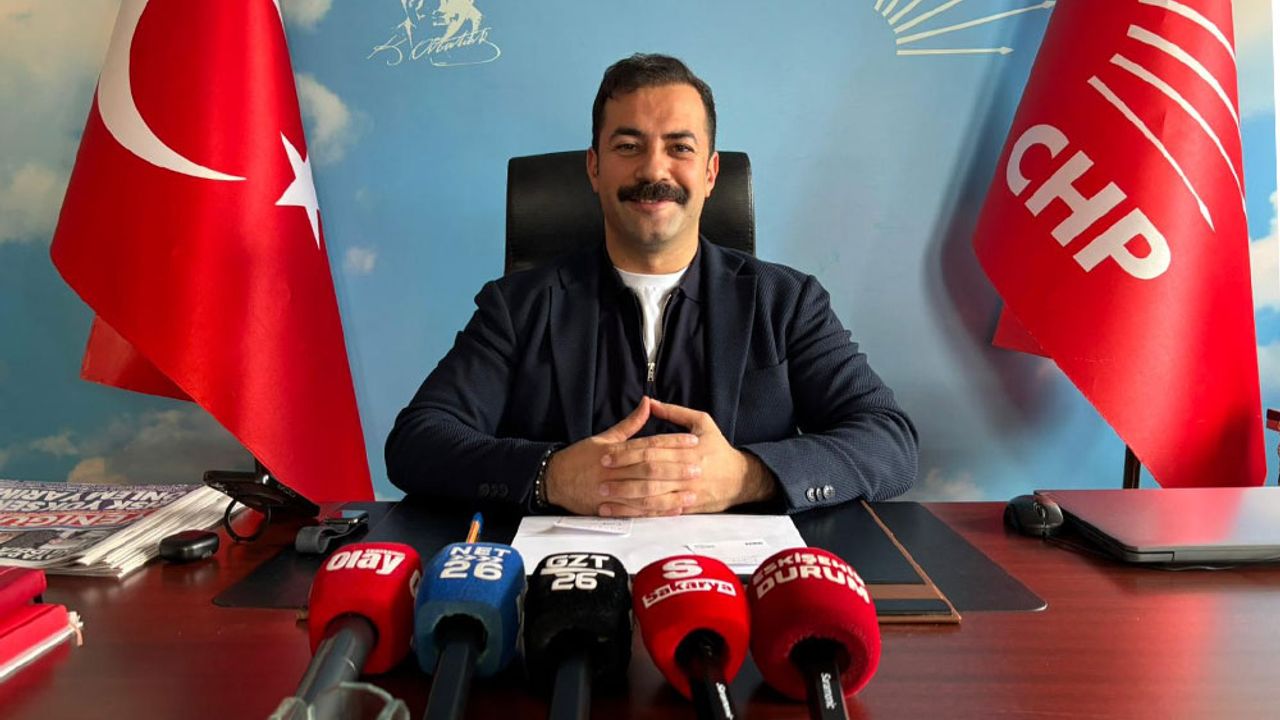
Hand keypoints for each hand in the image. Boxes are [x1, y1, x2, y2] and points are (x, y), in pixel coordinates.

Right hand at [543, 397, 699, 515]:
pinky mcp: (609, 508)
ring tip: (691, 492)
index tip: (692, 441)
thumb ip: (629, 424)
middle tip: (698, 467)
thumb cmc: (580, 458)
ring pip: (645, 492)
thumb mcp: (604, 437)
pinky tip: (673, 509)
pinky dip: (656, 511)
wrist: (554, 480)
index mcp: (614, 450)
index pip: (647, 444)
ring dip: (670, 493)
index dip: (671, 443)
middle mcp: (613, 470)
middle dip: (675, 468)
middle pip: (649, 468)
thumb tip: (648, 403)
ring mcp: (611, 490)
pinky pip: (637, 511)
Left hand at [600, 398, 776, 514]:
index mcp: (690, 448)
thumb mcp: (703, 422)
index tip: (607, 455)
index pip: (652, 449)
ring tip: (605, 496)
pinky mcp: (686, 508)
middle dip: (623, 475)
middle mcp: (687, 471)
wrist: (741, 479)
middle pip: (650, 473)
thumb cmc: (719, 449)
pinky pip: (658, 512)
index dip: (628, 452)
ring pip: (652, 496)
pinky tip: (622, 512)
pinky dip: (638, 513)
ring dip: (626, 497)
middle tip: (601, 476)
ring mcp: (687, 492)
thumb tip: (650, 402)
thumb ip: (676, 412)